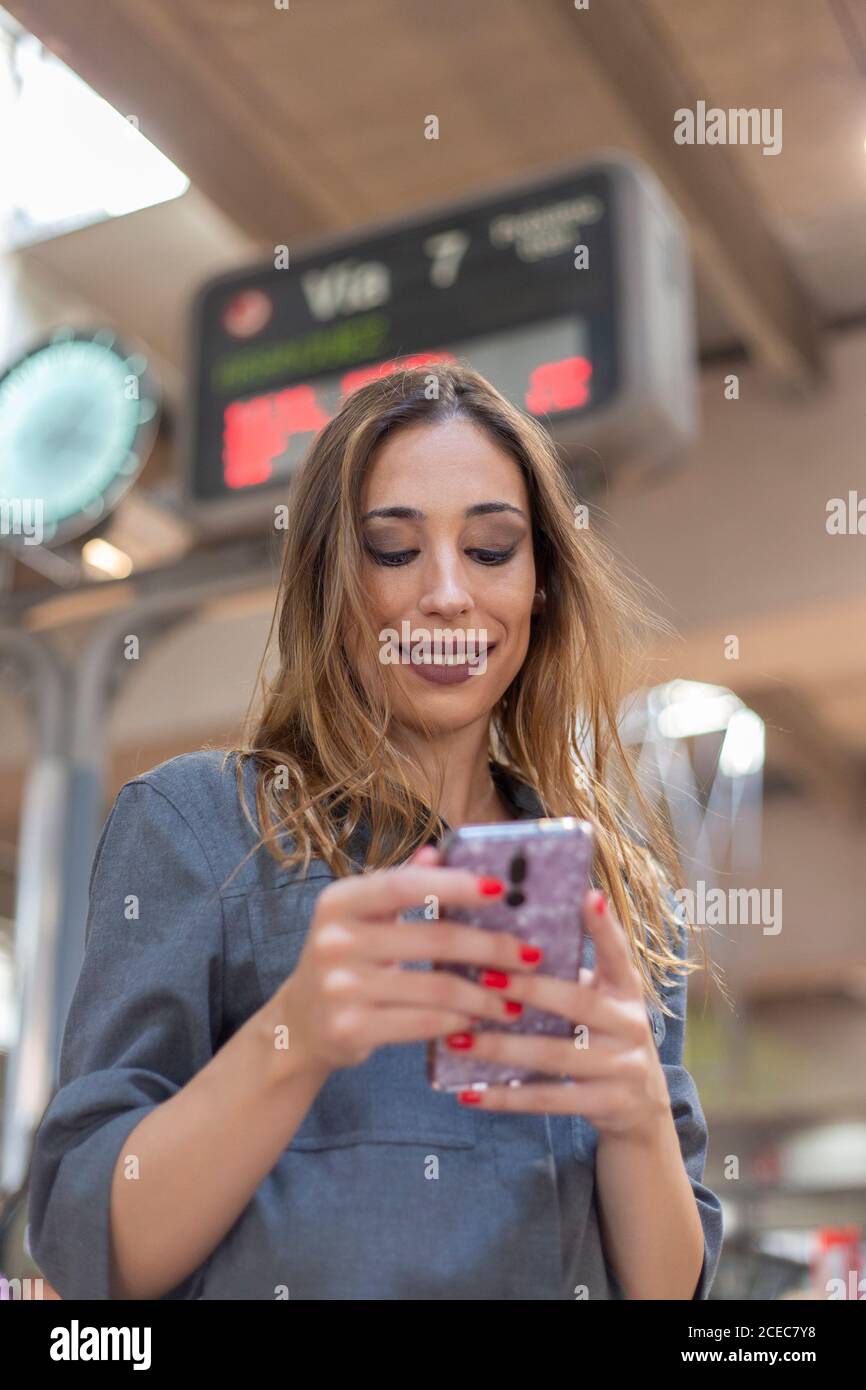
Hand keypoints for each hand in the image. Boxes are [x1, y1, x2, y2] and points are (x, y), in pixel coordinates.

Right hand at [273, 844, 544, 1077]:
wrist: (298, 1024)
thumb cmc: (343, 960)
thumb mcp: (360, 916)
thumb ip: (399, 883)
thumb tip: (439, 851)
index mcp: (339, 901)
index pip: (406, 885)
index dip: (456, 885)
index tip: (500, 888)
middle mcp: (334, 940)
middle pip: (434, 939)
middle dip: (492, 948)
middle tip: (532, 954)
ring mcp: (340, 986)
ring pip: (436, 987)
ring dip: (486, 994)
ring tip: (517, 997)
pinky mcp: (351, 1028)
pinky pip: (423, 1023)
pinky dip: (460, 1021)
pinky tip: (481, 1019)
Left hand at [439, 864, 670, 1142]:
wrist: (641, 1109)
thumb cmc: (600, 1037)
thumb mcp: (598, 1002)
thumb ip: (565, 975)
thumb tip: (499, 938)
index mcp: (625, 990)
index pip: (617, 952)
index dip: (603, 926)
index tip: (587, 896)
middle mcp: (631, 1024)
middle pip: (578, 1003)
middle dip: (529, 989)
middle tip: (483, 977)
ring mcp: (624, 1067)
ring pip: (555, 1054)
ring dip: (502, 1047)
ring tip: (457, 1038)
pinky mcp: (608, 1105)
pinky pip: (549, 1099)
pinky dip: (506, 1096)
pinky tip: (469, 1092)